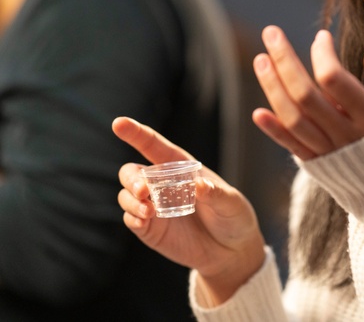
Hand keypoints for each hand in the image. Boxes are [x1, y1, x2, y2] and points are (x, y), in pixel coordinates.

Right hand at [114, 117, 264, 305]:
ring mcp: (154, 207)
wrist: (232, 251)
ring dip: (130, 200)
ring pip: (126, 195)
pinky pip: (131, 219)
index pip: (154, 146)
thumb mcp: (232, 203)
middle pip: (132, 171)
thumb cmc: (234, 218)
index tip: (118, 123)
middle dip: (131, 178)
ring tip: (148, 210)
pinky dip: (133, 217)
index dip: (136, 133)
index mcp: (182, 168)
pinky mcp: (151, 229)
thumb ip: (216, 194)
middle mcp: (163, 184)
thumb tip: (199, 186)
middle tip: (143, 191)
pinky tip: (145, 220)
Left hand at [252, 26, 363, 159]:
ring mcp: (332, 155)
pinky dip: (274, 131)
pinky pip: (294, 148)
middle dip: (285, 60)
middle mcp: (349, 137)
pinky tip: (258, 112)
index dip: (322, 53)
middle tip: (271, 33)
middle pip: (305, 95)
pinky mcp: (323, 169)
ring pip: (293, 119)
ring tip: (260, 60)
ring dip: (272, 88)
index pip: (333, 78)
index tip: (321, 36)